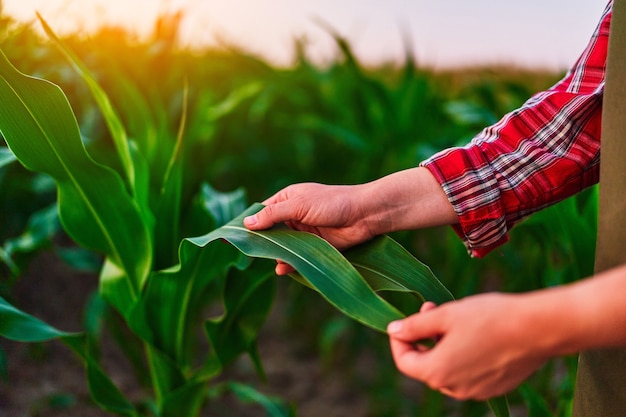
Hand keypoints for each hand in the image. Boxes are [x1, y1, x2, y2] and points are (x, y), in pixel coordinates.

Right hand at [244, 168, 457, 274]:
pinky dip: (289, 264)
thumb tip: (247, 224)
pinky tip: (282, 269)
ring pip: (282, 247)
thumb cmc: (332, 202)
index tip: (231, 236)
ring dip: (275, 254)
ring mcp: (303, 233)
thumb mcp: (298, 205)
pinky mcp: (315, 248)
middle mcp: (293, 216)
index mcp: (287, 200)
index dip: (248, 223)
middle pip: (269, 232)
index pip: (261, 212)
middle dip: (260, 242)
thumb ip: (273, 215)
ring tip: (269, 261)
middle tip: (246, 254)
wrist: (364, 215)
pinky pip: (296, 257)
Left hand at [387, 294, 548, 399]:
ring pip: (448, 368)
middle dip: (423, 337)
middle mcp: (454, 389)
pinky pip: (468, 372)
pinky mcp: (494, 387)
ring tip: (457, 319)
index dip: (399, 339)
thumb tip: (393, 330)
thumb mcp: (445, 315)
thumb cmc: (489, 318)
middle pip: (426, 365)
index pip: (404, 360)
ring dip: (443, 345)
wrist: (537, 328)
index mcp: (437, 372)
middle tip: (433, 309)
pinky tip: (477, 333)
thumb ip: (414, 325)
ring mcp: (475, 391)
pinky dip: (463, 354)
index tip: (405, 319)